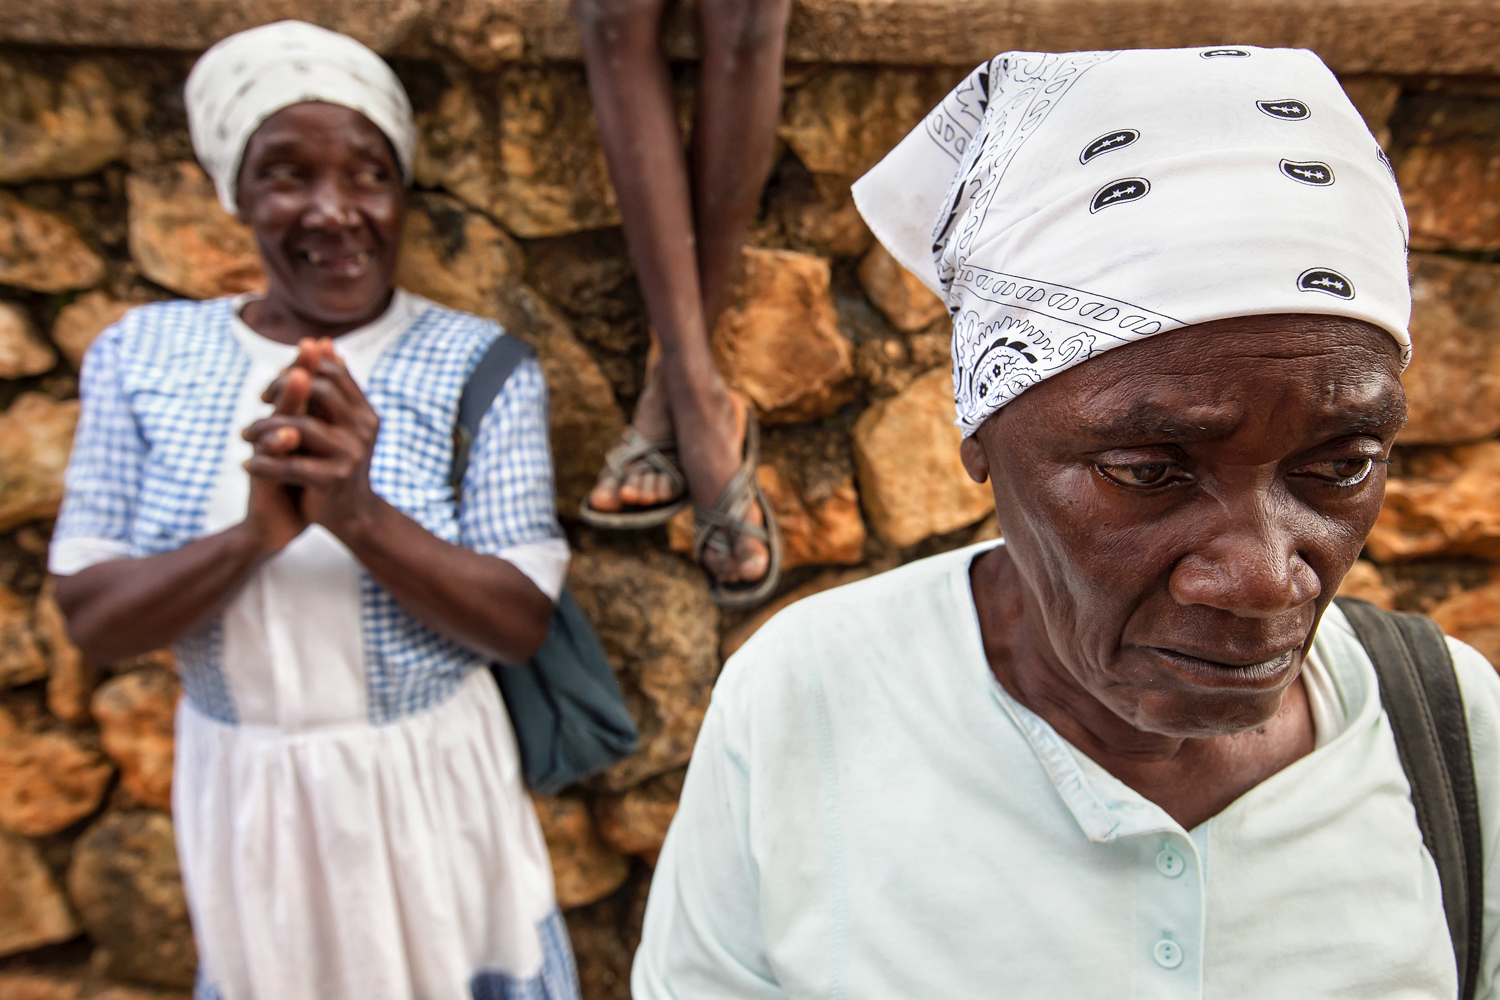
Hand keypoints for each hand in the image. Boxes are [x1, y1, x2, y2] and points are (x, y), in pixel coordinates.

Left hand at [244, 340, 382, 536]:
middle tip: (260, 404)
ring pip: (298, 426)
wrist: (353, 516)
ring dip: (264, 428)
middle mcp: (363, 429)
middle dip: (282, 391)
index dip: (298, 369)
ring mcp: (351, 454)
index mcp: (364, 411)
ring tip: (245, 437)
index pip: (332, 372)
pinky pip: (290, 465)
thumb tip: (323, 341)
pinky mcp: (334, 480)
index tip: (274, 385)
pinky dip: (264, 464)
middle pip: (319, 389)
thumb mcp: (337, 421)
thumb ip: (331, 386)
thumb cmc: (337, 462)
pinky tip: (247, 466)